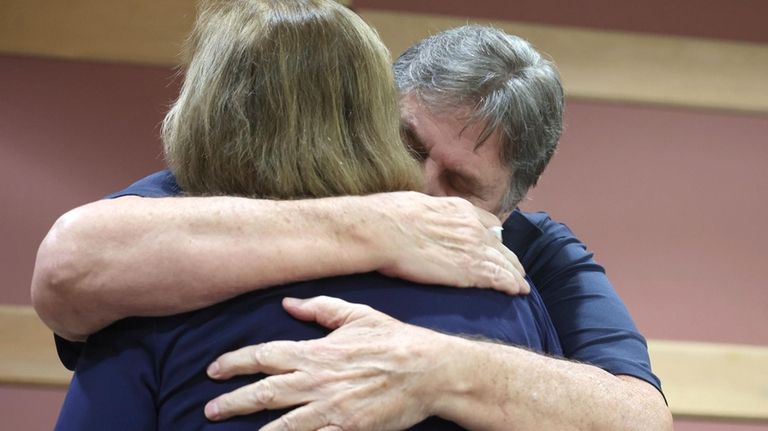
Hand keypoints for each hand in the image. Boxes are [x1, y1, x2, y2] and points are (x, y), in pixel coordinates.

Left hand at [205, 296, 454, 429]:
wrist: (429, 370)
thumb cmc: (394, 339)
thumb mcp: (357, 314)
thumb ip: (320, 308)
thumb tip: (288, 303)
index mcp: (317, 351)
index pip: (265, 355)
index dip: (235, 362)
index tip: (215, 370)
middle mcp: (318, 380)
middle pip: (265, 392)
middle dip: (233, 401)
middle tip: (210, 408)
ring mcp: (332, 409)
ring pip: (282, 424)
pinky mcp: (348, 429)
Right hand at [372, 192, 528, 294]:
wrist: (384, 230)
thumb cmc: (388, 217)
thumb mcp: (416, 205)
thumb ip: (428, 214)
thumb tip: (420, 218)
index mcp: (459, 209)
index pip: (487, 223)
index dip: (493, 236)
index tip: (495, 244)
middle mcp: (472, 227)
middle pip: (500, 245)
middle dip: (509, 257)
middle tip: (515, 269)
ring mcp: (474, 248)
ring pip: (504, 263)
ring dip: (515, 274)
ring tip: (521, 284)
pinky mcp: (470, 270)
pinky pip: (499, 278)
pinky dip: (511, 285)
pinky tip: (517, 291)